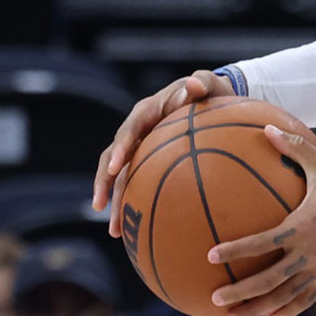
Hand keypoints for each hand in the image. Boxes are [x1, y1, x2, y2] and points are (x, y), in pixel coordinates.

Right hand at [93, 69, 235, 235]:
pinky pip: (138, 184)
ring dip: (116, 202)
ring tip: (115, 231)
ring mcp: (142, 147)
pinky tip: (140, 230)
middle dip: (105, 183)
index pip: (130, 129)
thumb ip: (202, 84)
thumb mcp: (210, 85)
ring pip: (121, 177)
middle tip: (100, 205)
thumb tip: (192, 84)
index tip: (114, 168)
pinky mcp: (149, 162)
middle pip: (114, 158)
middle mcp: (139, 130)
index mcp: (148, 111)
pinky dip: (136, 204)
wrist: (214, 100)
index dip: (121, 147)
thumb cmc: (212, 92)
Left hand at [208, 124, 315, 315]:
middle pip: (268, 280)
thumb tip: (267, 128)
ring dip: (258, 308)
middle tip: (215, 298)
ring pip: (284, 297)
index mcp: (302, 227)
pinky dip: (288, 309)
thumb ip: (295, 148)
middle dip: (240, 291)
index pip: (261, 243)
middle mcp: (309, 254)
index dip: (235, 250)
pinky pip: (306, 299)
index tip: (211, 256)